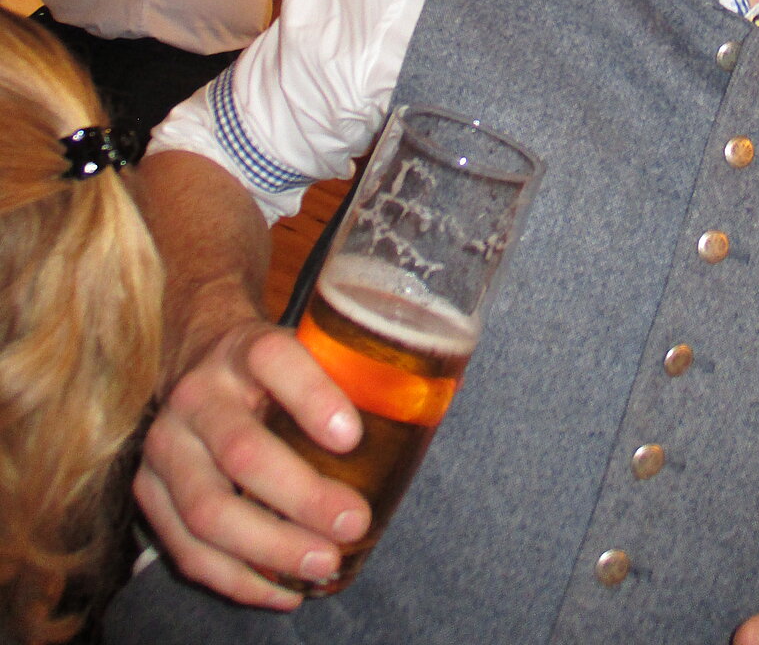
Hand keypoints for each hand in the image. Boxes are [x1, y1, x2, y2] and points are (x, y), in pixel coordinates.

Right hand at [135, 319, 371, 607]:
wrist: (197, 354)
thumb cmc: (274, 365)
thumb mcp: (307, 346)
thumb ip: (354, 371)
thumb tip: (433, 400)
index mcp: (245, 348)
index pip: (275, 359)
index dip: (313, 397)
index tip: (351, 437)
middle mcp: (198, 393)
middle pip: (243, 452)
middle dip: (302, 497)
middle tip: (353, 523)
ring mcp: (165, 444)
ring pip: (208, 509)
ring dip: (270, 548)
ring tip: (323, 565)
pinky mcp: (147, 490)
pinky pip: (187, 549)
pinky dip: (238, 578)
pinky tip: (283, 591)